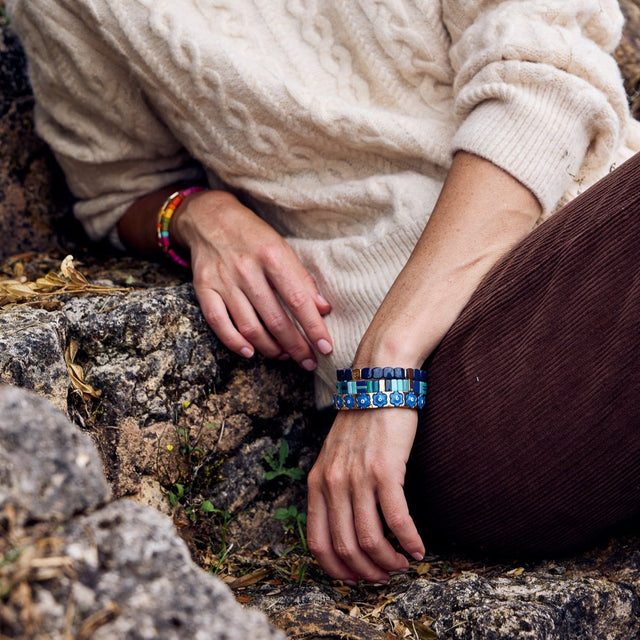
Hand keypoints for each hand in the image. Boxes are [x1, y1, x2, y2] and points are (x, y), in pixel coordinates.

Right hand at [173, 190, 332, 369]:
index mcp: (272, 256)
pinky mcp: (204, 288)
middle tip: (309, 362)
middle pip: (276, 319)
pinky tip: (250, 352)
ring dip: (270, 348)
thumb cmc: (254, 236)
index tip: (326, 348)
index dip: (314, 328)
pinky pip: (219, 323)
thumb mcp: (283, 248)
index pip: (298, 300)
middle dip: (296, 346)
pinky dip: (234, 342)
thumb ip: (302, 279)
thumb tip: (323, 309)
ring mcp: (223, 280)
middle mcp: (247, 270)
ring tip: (285, 356)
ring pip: (249, 327)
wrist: (210, 217)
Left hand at [307, 409, 424, 583]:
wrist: (378, 386)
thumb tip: (345, 524)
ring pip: (369, 539)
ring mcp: (358, 477)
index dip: (336, 569)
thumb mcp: (333, 456)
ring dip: (389, 561)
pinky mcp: (386, 470)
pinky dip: (409, 541)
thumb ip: (333, 487)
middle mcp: (333, 483)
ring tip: (402, 564)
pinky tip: (418, 549)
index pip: (317, 541)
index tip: (354, 578)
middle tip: (384, 576)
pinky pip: (396, 520)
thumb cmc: (361, 423)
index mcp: (316, 482)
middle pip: (344, 547)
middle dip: (366, 571)